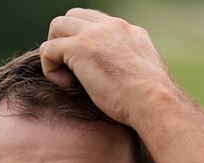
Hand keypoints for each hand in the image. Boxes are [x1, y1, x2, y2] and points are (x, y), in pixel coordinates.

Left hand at [39, 8, 176, 125]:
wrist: (155, 103)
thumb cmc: (152, 102)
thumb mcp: (145, 78)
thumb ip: (130, 69)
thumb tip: (123, 80)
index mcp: (130, 32)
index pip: (97, 24)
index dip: (86, 43)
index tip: (91, 70)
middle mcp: (113, 26)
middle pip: (74, 17)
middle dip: (66, 41)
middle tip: (73, 71)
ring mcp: (95, 34)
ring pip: (57, 26)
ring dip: (55, 51)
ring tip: (68, 78)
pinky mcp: (80, 48)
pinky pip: (48, 49)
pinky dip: (50, 69)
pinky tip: (67, 86)